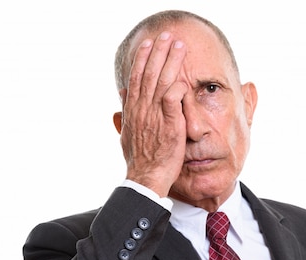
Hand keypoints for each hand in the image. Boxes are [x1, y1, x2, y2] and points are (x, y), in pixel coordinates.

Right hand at [119, 32, 187, 196]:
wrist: (146, 178)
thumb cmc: (139, 158)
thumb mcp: (127, 131)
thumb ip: (126, 109)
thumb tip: (123, 92)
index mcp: (133, 109)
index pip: (137, 77)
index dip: (143, 59)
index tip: (149, 44)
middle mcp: (142, 109)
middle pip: (150, 74)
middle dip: (159, 53)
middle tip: (167, 36)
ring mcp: (156, 117)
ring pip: (162, 82)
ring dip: (171, 62)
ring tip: (179, 47)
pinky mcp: (170, 126)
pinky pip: (173, 101)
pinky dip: (177, 88)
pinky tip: (182, 77)